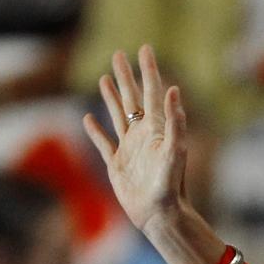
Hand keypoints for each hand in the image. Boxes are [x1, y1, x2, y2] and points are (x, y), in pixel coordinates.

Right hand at [83, 46, 187, 236]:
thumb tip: (174, 89)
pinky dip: (96, 130)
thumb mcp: (175, 150)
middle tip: (119, 53)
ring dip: (111, 96)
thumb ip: (175, 121)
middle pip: (133, 98)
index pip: (152, 92)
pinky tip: (87, 119)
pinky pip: (104, 143)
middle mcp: (144, 135)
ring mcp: (130, 149)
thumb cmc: (171, 185)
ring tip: (106, 77)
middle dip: (127, 76)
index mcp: (157, 128)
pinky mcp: (118, 165)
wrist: (160, 215)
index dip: (148, 70)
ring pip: (119, 115)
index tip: (145, 48)